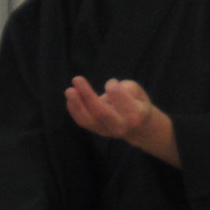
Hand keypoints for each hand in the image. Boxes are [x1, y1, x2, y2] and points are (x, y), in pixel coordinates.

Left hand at [65, 76, 180, 166]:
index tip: (112, 82)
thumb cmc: (137, 104)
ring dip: (77, 104)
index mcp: (135, 115)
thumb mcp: (138, 92)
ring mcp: (108, 131)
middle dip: (87, 95)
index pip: (119, 98)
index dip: (113, 87)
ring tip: (69, 90)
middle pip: (101, 112)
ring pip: (89, 119)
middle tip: (77, 79)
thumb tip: (108, 90)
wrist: (139, 128)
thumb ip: (126, 88)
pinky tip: (71, 99)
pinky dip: (75, 110)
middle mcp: (121, 126)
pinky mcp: (98, 131)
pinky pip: (84, 122)